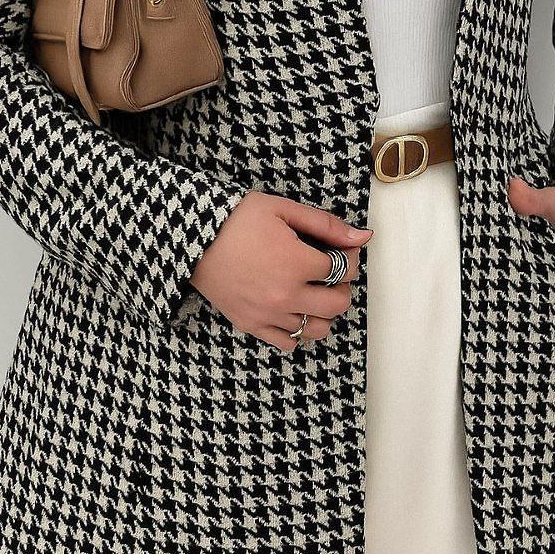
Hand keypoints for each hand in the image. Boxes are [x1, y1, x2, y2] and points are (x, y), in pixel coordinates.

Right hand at [190, 191, 373, 350]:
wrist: (191, 238)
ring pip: (317, 329)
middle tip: (332, 274)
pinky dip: (297, 331)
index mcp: (297, 264)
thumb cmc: (235, 220)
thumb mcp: (283, 210)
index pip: (345, 270)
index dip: (349, 258)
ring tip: (313, 294)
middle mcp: (286, 295)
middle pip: (338, 305)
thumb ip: (326, 225)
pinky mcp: (251, 325)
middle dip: (342, 288)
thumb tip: (363, 237)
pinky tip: (293, 310)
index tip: (341, 251)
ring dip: (323, 312)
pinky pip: (288, 343)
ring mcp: (268, 314)